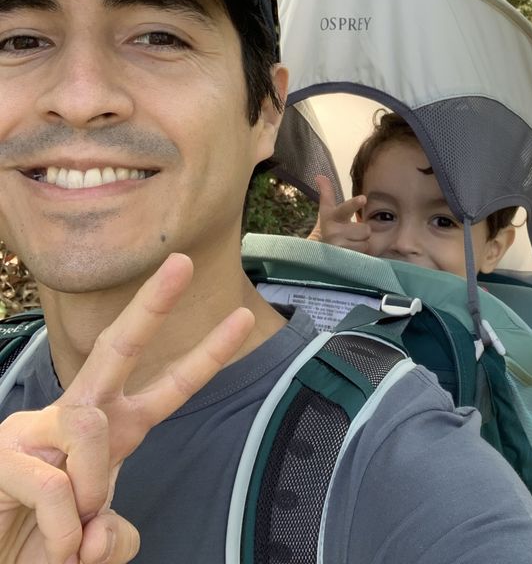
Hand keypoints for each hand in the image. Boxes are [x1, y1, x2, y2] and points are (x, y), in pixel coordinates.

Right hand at [0, 253, 254, 563]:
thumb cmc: (40, 544)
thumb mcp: (95, 543)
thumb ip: (114, 536)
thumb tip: (103, 534)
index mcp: (115, 429)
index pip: (170, 386)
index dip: (207, 355)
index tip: (241, 319)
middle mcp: (80, 415)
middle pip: (120, 346)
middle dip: (153, 304)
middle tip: (182, 262)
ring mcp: (38, 426)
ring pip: (89, 426)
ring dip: (90, 487)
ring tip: (73, 538)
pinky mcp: (5, 451)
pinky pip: (54, 484)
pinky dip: (63, 529)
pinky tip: (55, 545)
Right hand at [307, 175, 370, 253]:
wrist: (318, 252)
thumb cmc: (329, 227)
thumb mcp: (327, 210)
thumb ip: (326, 193)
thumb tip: (319, 176)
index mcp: (331, 216)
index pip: (344, 208)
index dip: (354, 204)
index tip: (363, 198)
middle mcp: (333, 232)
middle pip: (364, 229)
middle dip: (362, 232)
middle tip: (351, 234)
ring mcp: (338, 247)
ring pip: (366, 242)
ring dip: (361, 243)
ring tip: (349, 244)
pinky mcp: (343, 258)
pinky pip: (363, 253)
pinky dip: (360, 253)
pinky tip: (350, 253)